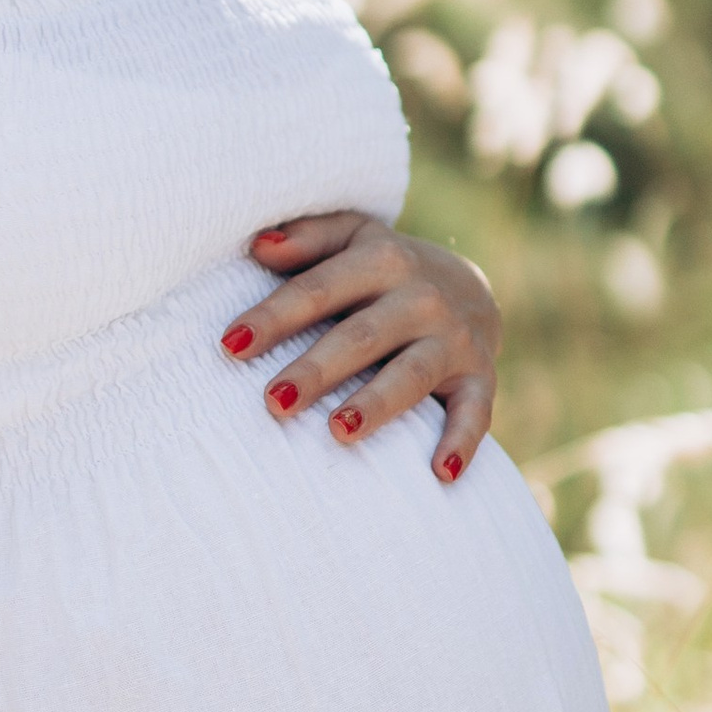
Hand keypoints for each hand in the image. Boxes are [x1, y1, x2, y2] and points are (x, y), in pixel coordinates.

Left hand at [220, 211, 498, 482]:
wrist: (469, 288)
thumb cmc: (381, 270)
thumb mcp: (351, 237)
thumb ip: (306, 239)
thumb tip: (259, 246)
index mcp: (381, 259)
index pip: (318, 290)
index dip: (274, 318)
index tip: (230, 346)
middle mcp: (421, 298)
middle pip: (361, 336)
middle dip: (318, 369)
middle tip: (275, 401)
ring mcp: (453, 340)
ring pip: (412, 374)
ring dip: (377, 403)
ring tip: (338, 430)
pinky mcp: (480, 377)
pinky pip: (475, 412)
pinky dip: (463, 441)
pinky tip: (442, 473)